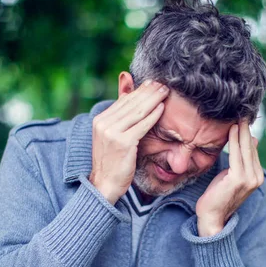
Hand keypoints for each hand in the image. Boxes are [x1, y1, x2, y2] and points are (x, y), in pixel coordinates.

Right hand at [89, 79, 169, 203]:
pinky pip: (142, 126)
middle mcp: (104, 124)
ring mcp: (112, 133)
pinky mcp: (123, 143)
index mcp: (100, 120)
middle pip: (131, 103)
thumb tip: (126, 91)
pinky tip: (162, 108)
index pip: (123, 100)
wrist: (104, 183)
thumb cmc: (112, 160)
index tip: (153, 83)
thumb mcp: (112, 135)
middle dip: (149, 92)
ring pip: (137, 112)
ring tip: (165, 91)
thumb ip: (120, 114)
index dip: (140, 90)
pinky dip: (153, 116)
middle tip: (163, 84)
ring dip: (153, 100)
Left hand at [195, 121, 264, 236]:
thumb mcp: (232, 174)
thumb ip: (242, 159)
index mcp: (256, 176)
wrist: (212, 218)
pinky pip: (237, 155)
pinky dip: (235, 140)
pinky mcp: (239, 179)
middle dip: (246, 129)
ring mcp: (249, 179)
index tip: (242, 118)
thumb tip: (252, 139)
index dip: (247, 134)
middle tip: (242, 112)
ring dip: (241, 131)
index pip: (252, 150)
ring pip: (245, 149)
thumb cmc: (218, 196)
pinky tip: (232, 129)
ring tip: (238, 116)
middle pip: (250, 147)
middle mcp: (256, 177)